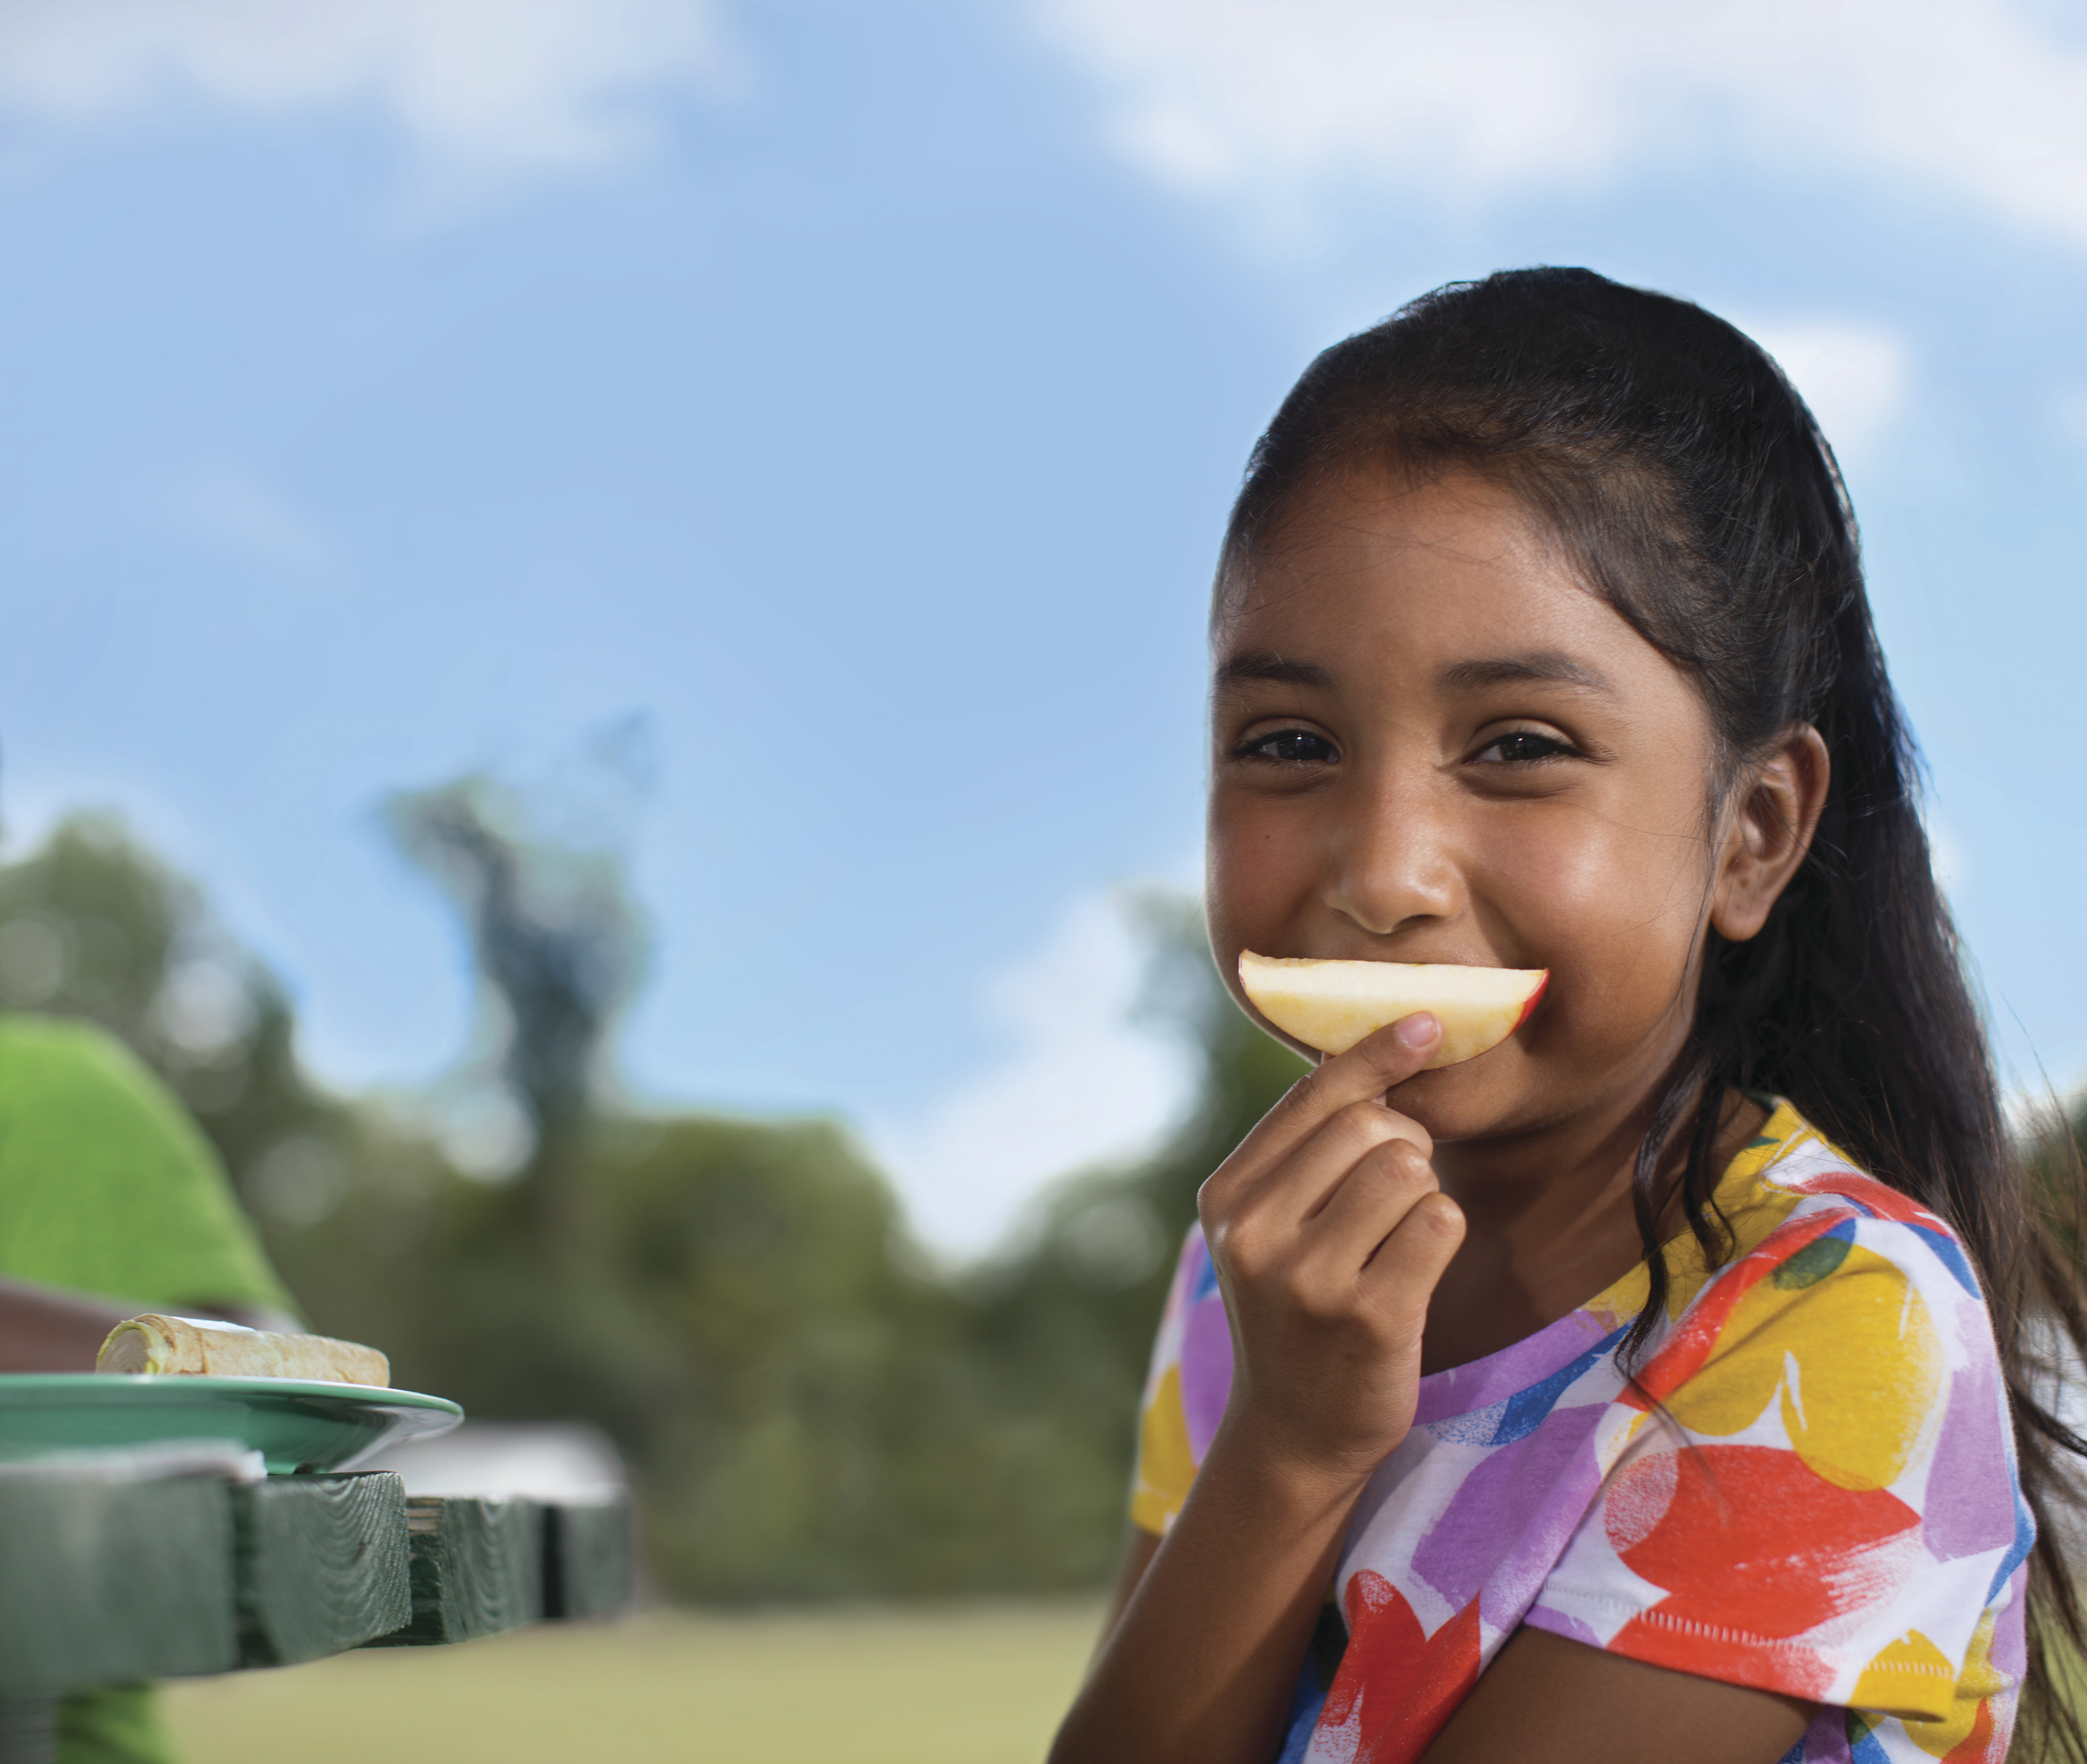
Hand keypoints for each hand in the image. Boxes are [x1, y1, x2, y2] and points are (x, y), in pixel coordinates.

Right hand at [1198, 1013, 1465, 1484]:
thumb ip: (1308, 1148)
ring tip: (1396, 1237)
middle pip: (1372, 1125)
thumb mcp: (1273, 1225)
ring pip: (1410, 1169)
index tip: (1428, 1021)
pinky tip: (1412, 1272)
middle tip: (1393, 1194)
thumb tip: (1391, 1045)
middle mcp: (1254, 1231)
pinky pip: (1440, 1221)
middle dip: (1405, 1144)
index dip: (1377, 1052)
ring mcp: (1308, 1277)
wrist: (1295, 1430)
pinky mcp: (1367, 1314)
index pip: (1313, 1096)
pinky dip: (1442, 1234)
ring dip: (1423, 1193)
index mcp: (1226, 1196)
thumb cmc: (1299, 1308)